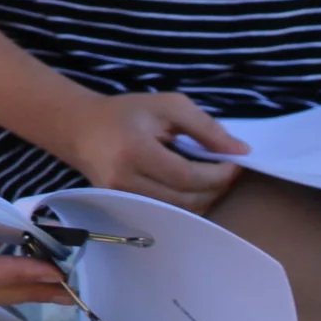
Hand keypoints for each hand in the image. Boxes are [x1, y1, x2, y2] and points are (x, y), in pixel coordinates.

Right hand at [62, 91, 246, 211]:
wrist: (80, 129)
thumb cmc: (125, 113)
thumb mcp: (166, 106)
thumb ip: (205, 126)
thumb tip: (240, 150)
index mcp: (134, 151)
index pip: (187, 176)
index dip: (219, 174)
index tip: (235, 161)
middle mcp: (126, 181)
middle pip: (187, 200)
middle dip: (216, 187)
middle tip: (227, 169)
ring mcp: (123, 199)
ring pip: (181, 212)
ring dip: (205, 197)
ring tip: (211, 177)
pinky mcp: (125, 208)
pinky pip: (168, 214)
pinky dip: (188, 203)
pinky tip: (192, 186)